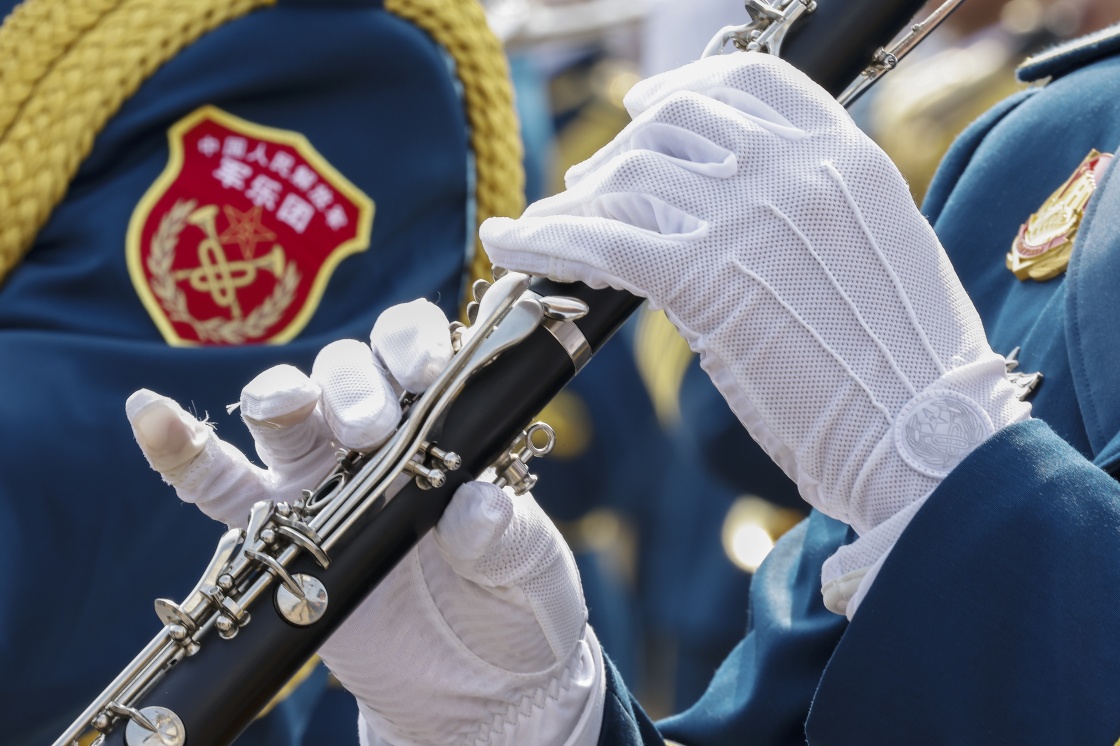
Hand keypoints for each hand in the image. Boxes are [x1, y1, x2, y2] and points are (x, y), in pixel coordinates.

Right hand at [127, 299, 603, 745]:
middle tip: (371, 426)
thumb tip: (477, 505)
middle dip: (353, 382)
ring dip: (281, 399)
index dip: (413, 343)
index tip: (427, 370)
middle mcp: (376, 440)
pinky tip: (151, 415)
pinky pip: (217, 486)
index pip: (416, 351)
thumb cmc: (514, 608)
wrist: (480, 687)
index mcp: (442, 426)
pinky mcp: (275, 533)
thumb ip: (508, 536)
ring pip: (282, 413)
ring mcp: (319, 481)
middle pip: (345, 370)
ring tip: (292, 411)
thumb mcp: (531, 570)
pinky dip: (181, 451)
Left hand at [481, 53, 1030, 615]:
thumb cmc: (907, 366)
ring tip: (546, 223)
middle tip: (589, 182)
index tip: (644, 110)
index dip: (683, 91)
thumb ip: (815, 209)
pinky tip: (507, 244)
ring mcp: (748, 219)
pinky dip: (544, 239)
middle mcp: (793, 170)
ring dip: (573, 200)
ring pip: (629, 180)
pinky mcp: (706, 280)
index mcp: (843, 156)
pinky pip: (602, 241)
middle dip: (620, 153)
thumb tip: (740, 205)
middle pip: (673, 126)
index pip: (745, 85)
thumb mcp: (879, 251)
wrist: (925, 435)